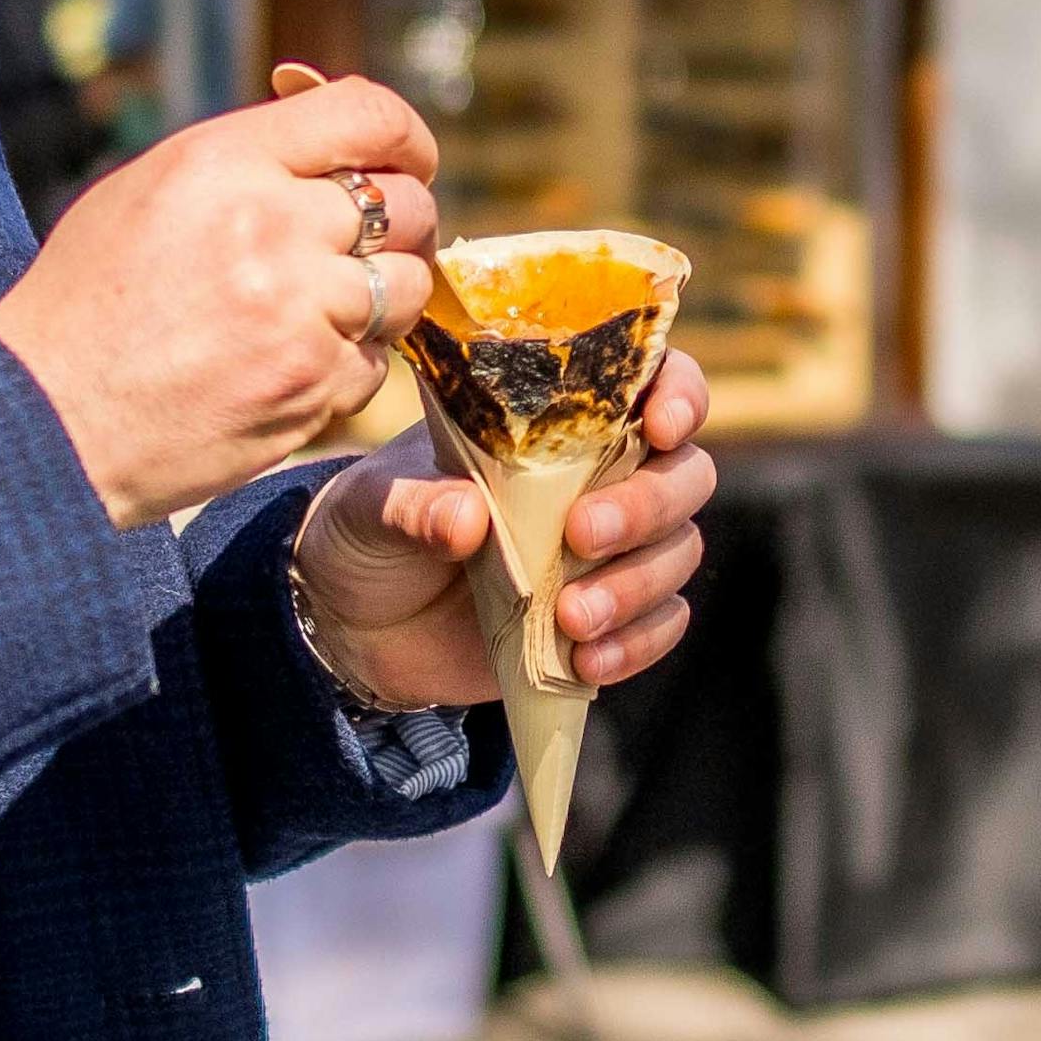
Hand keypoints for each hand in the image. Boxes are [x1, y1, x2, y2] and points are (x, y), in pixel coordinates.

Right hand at [0, 69, 443, 528]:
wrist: (45, 420)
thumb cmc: (84, 303)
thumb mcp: (145, 191)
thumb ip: (246, 160)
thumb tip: (333, 144)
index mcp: (224, 161)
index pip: (368, 115)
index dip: (407, 136)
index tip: (409, 159)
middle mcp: (272, 225)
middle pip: (406, 204)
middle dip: (398, 226)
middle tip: (357, 252)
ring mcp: (300, 311)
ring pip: (406, 287)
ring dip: (377, 300)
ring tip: (314, 315)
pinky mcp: (313, 386)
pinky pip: (376, 362)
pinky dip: (345, 366)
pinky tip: (284, 368)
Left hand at [291, 346, 722, 705]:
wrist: (355, 626)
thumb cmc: (370, 531)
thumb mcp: (371, 506)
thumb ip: (415, 505)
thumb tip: (466, 518)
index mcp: (553, 420)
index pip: (649, 379)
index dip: (677, 393)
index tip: (660, 424)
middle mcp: (600, 476)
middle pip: (684, 474)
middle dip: (646, 506)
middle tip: (580, 536)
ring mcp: (610, 551)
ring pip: (678, 551)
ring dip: (637, 585)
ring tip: (571, 618)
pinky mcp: (608, 618)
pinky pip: (661, 625)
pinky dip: (636, 644)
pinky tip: (586, 661)